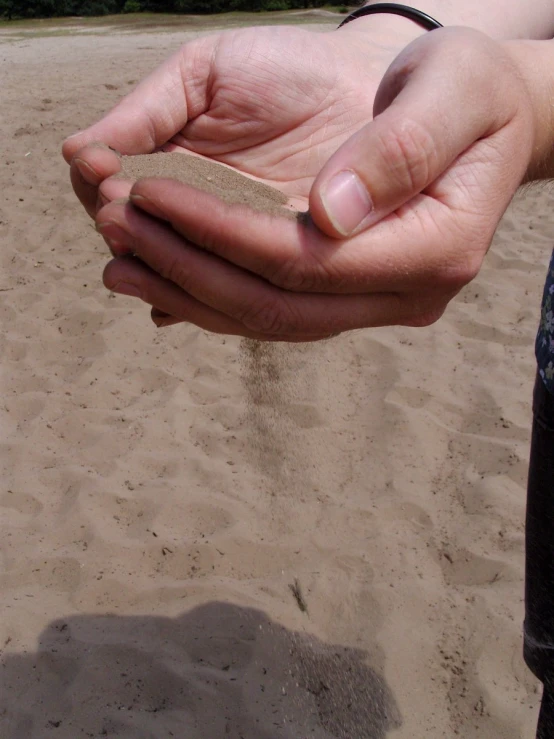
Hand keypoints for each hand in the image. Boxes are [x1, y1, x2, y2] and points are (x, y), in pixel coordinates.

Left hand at [89, 27, 535, 339]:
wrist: (474, 111)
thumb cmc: (465, 87)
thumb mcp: (453, 87)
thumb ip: (400, 146)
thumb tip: (328, 213)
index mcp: (436, 248)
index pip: (308, 262)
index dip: (224, 235)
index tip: (152, 194)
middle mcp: (404, 293)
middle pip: (280, 307)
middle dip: (190, 272)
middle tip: (114, 233)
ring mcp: (375, 301)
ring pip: (269, 320)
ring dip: (189, 296)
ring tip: (118, 267)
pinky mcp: (347, 294)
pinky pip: (273, 310)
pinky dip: (213, 299)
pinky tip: (161, 285)